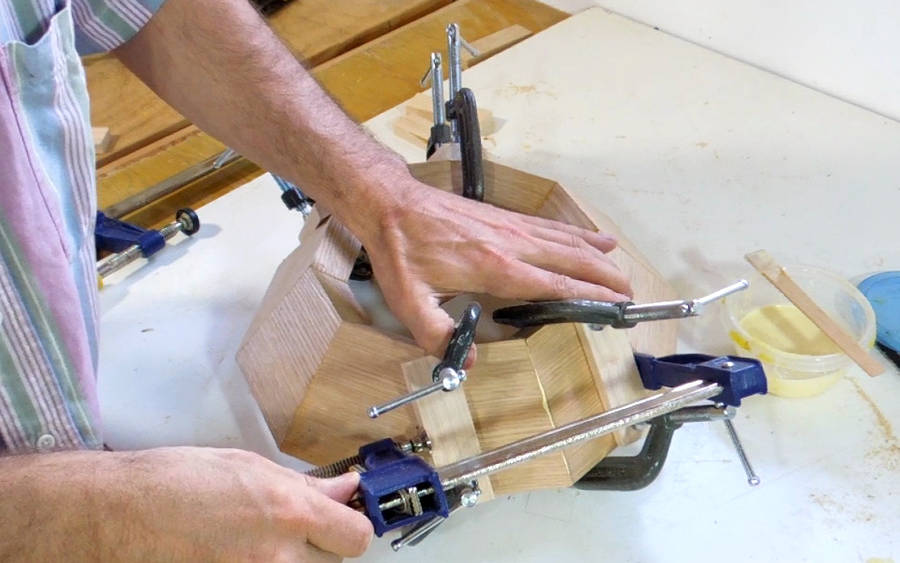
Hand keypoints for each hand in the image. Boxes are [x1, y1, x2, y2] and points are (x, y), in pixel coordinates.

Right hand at [1, 447, 372, 561]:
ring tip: (248, 543)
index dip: (350, 528)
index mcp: (288, 513)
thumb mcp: (248, 468)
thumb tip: (343, 489)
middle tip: (283, 530)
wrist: (114, 516)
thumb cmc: (172, 484)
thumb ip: (304, 487)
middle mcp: (278, 557)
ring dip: (284, 560)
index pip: (356, 537)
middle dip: (313, 545)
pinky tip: (229, 553)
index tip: (341, 523)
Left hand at [361, 180, 632, 360]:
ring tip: (621, 271)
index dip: (589, 295)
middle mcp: (511, 243)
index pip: (554, 284)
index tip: (616, 305)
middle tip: (631, 295)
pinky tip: (593, 238)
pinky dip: (578, 234)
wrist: (391, 202)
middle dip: (605, 277)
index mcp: (494, 266)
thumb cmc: (400, 250)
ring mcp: (510, 226)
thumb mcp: (408, 300)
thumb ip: (437, 333)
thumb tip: (468, 361)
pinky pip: (551, 227)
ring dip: (597, 257)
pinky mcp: (504, 218)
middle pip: (571, 260)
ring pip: (566, 241)